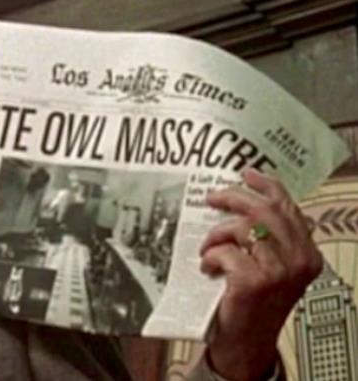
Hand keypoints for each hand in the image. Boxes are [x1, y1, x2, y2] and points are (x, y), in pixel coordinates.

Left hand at [200, 168, 321, 380]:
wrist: (245, 342)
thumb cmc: (253, 301)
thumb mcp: (271, 267)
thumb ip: (268, 239)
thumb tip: (243, 200)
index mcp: (307, 253)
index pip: (288, 207)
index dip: (266, 186)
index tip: (246, 173)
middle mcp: (299, 261)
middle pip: (265, 211)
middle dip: (234, 197)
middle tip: (212, 197)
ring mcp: (278, 272)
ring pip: (243, 228)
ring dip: (217, 234)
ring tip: (208, 247)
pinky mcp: (253, 282)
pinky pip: (225, 251)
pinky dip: (210, 255)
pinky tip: (208, 267)